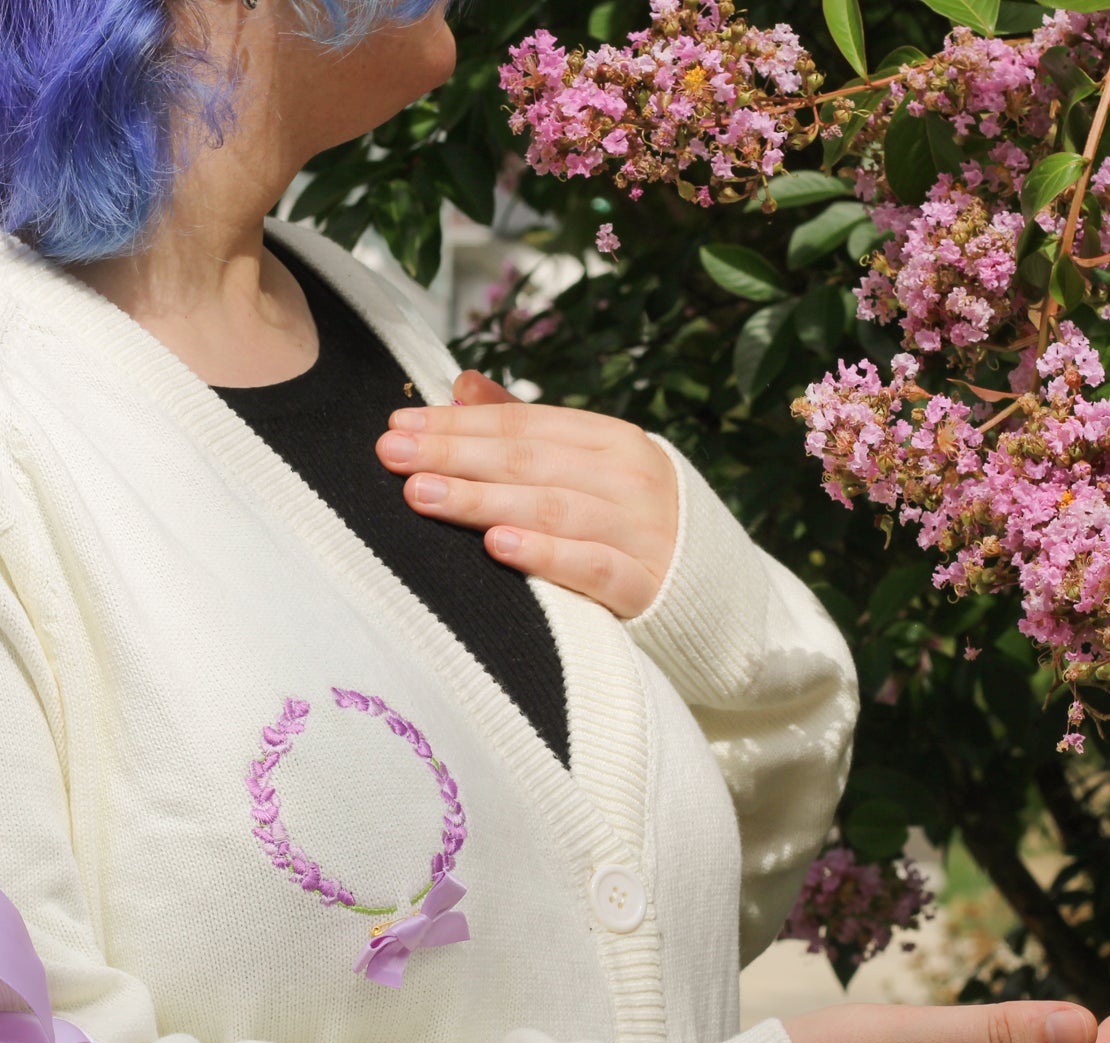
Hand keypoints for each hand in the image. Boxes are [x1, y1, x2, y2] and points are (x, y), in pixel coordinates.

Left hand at [376, 370, 679, 618]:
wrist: (717, 593)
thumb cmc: (632, 521)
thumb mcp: (592, 466)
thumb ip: (527, 427)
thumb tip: (462, 382)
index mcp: (611, 440)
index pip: (524, 423)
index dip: (460, 423)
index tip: (400, 424)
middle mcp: (628, 477)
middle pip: (529, 460)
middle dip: (455, 454)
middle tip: (392, 453)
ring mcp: (640, 531)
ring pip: (552, 509)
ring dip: (482, 501)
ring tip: (423, 494)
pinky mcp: (645, 586)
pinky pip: (591, 568)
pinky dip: (544, 555)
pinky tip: (496, 546)